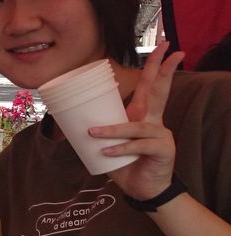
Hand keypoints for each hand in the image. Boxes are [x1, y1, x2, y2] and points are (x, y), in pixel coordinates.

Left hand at [91, 41, 184, 200]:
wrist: (142, 190)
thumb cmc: (126, 164)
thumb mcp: (110, 143)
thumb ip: (98, 130)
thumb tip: (66, 121)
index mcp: (143, 115)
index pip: (150, 85)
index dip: (157, 66)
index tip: (166, 46)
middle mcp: (154, 120)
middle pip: (159, 90)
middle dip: (164, 69)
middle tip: (170, 49)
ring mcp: (161, 134)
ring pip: (136, 126)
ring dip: (112, 130)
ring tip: (92, 133)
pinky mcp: (162, 150)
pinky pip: (137, 146)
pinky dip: (120, 149)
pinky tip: (107, 152)